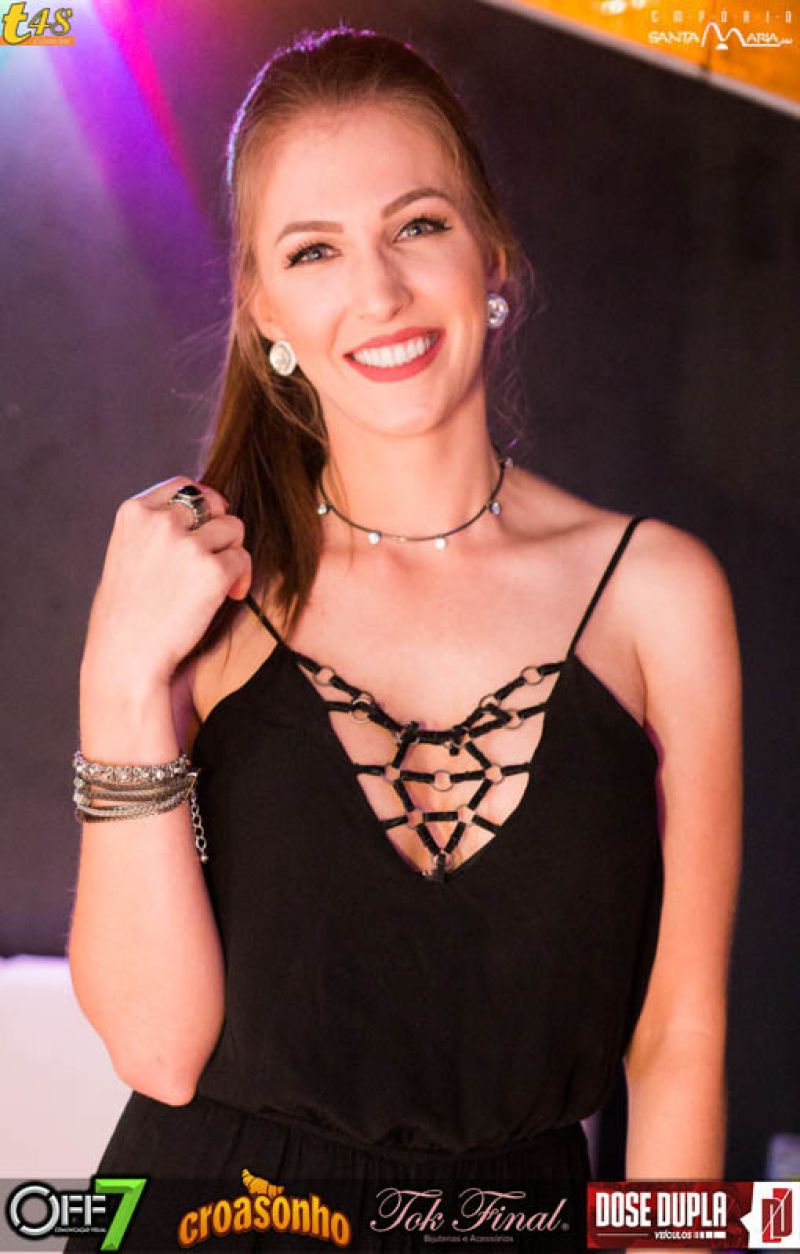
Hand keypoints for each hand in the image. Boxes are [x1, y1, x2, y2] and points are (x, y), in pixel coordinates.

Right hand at [81, 476, 251, 688]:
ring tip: (220, 581)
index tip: (204, 527)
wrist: (128, 656)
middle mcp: (160, 522)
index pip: (182, 484)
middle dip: (219, 527)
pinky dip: (242, 577)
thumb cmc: (127, 613)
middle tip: (216, 556)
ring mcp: (187, 544)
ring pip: (233, 527)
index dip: (201, 503)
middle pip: (212, 502)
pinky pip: (243, 559)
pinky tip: (229, 596)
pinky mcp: (213, 571)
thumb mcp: (127, 553)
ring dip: (232, 552)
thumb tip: (203, 503)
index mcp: (134, 512)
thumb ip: (156, 527)